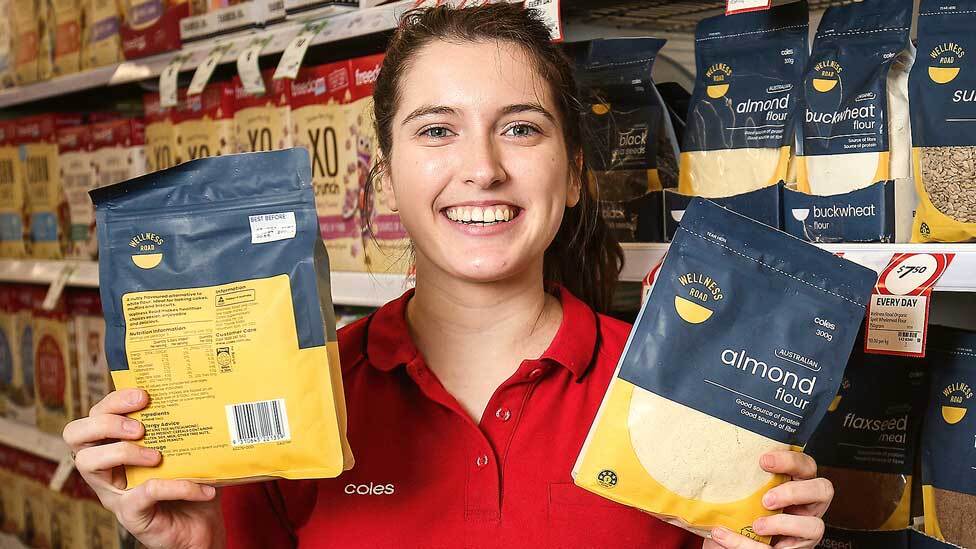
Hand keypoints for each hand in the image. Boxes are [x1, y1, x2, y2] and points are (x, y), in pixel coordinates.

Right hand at [63, 389, 225, 548]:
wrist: (200, 526)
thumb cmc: (189, 482)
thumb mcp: (183, 449)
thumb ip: (182, 426)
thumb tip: (202, 396)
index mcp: (115, 445)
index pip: (95, 413)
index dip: (113, 401)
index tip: (143, 395)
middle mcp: (105, 468)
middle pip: (76, 435)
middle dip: (106, 423)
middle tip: (140, 428)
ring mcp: (113, 492)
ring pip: (89, 463)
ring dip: (124, 452)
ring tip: (157, 456)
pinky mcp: (130, 515)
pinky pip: (143, 494)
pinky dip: (175, 486)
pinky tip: (201, 488)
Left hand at [703, 451, 829, 548]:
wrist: (732, 541)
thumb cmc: (740, 514)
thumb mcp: (744, 494)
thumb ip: (744, 481)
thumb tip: (716, 461)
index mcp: (797, 485)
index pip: (807, 466)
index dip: (791, 460)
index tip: (763, 461)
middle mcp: (808, 508)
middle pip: (823, 490)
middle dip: (795, 492)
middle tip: (765, 499)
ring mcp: (805, 532)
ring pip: (815, 526)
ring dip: (783, 523)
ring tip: (756, 525)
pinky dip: (750, 545)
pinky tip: (725, 537)